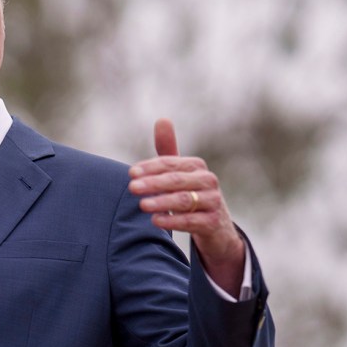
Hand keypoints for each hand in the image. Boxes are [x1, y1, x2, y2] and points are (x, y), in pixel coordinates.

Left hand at [129, 119, 244, 294]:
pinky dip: (173, 220)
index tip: (131, 173)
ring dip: (161, 202)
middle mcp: (208, 181)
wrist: (215, 227)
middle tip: (132, 188)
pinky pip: (191, 221)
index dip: (150, 168)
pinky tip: (156, 221)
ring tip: (142, 205)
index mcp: (196, 166)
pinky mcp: (213, 222)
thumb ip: (167, 150)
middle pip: (176, 180)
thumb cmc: (190, 194)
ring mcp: (213, 202)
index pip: (170, 164)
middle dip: (153, 183)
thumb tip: (162, 119)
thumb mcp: (179, 173)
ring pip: (184, 200)